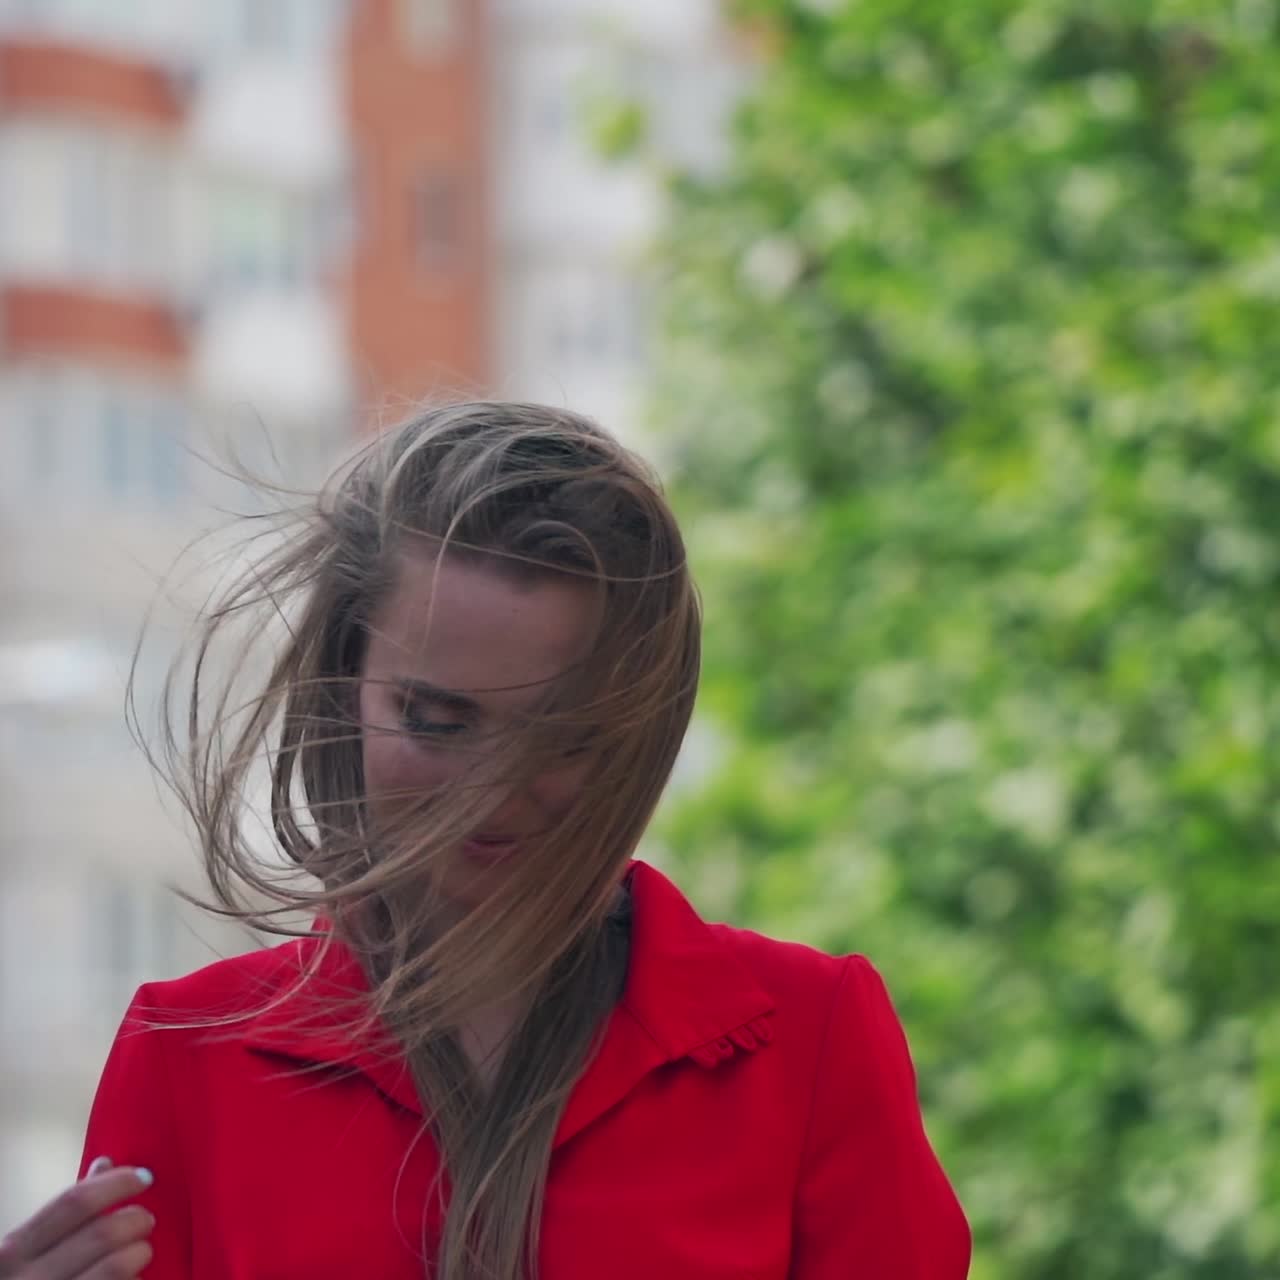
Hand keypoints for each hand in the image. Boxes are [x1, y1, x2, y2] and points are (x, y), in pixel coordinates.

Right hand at [0, 1157, 154, 1278]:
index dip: (117, 1184)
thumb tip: (105, 1164)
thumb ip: (66, 1210)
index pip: (75, 1202)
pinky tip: (131, 1279)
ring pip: (115, 1268)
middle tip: (145, 1220)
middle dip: (136, 1220)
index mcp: (15, 1250)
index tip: (145, 1177)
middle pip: (102, 1234)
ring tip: (141, 1251)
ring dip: (139, 1253)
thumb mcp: (28, 1247)